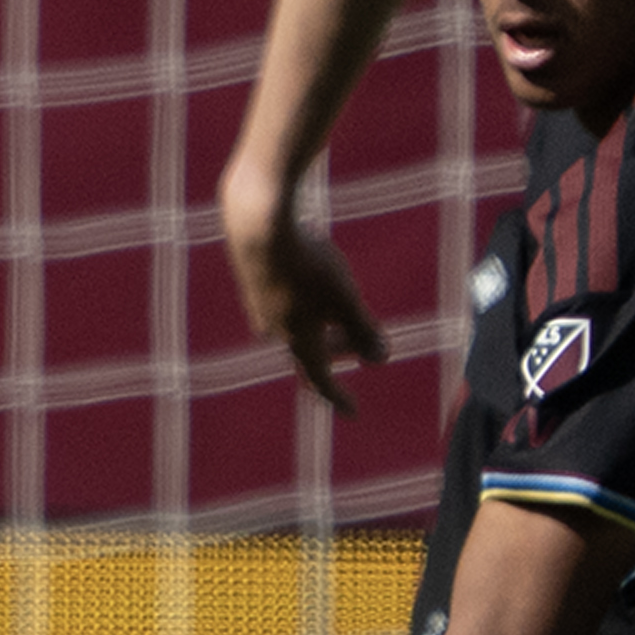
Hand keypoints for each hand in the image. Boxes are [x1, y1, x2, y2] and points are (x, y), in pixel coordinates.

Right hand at [219, 160, 387, 413]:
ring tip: (338, 309)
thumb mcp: (345, 298)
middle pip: (307, 353)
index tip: (354, 412)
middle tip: (361, 344)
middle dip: (337, 354)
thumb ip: (363, 329)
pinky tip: (312, 278)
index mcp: (296, 340)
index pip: (321, 380)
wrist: (259, 221)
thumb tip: (381, 359)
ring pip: (294, 327)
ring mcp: (259, 304)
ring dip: (321, 326)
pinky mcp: (253, 279)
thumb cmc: (308, 264)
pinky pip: (283, 303)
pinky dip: (304, 304)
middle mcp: (273, 329)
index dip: (340, 397)